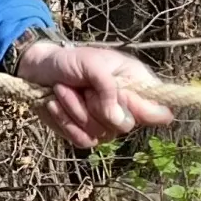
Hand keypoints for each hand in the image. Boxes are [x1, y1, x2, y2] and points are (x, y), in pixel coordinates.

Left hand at [13, 39, 173, 148]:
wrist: (39, 69)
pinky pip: (82, 140)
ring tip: (62, 89)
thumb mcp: (92, 63)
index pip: (160, 112)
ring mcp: (106, 126)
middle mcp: (126, 109)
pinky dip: (65, 121)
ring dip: (75, 109)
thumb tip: (118, 120)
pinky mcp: (85, 135)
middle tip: (85, 87)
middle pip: (126, 126)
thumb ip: (109, 88)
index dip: (147, 111)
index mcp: (137, 86)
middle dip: (98, 105)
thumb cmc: (71, 60)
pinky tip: (55, 104)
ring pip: (100, 133)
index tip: (124, 98)